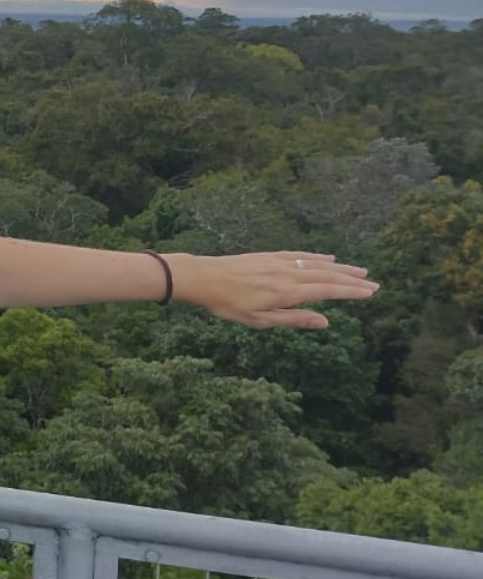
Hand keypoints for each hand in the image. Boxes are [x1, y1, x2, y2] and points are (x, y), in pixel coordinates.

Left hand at [173, 253, 378, 328]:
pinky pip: (299, 255)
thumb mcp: (260, 320)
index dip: (351, 292)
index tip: (371, 293)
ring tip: (360, 271)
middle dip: (352, 280)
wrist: (202, 277)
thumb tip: (325, 322)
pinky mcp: (269, 256)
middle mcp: (287, 274)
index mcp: (287, 292)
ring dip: (340, 268)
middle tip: (375, 284)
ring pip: (316, 264)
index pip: (327, 291)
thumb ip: (294, 319)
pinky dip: (317, 257)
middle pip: (327, 276)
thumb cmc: (228, 304)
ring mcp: (279, 262)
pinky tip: (328, 258)